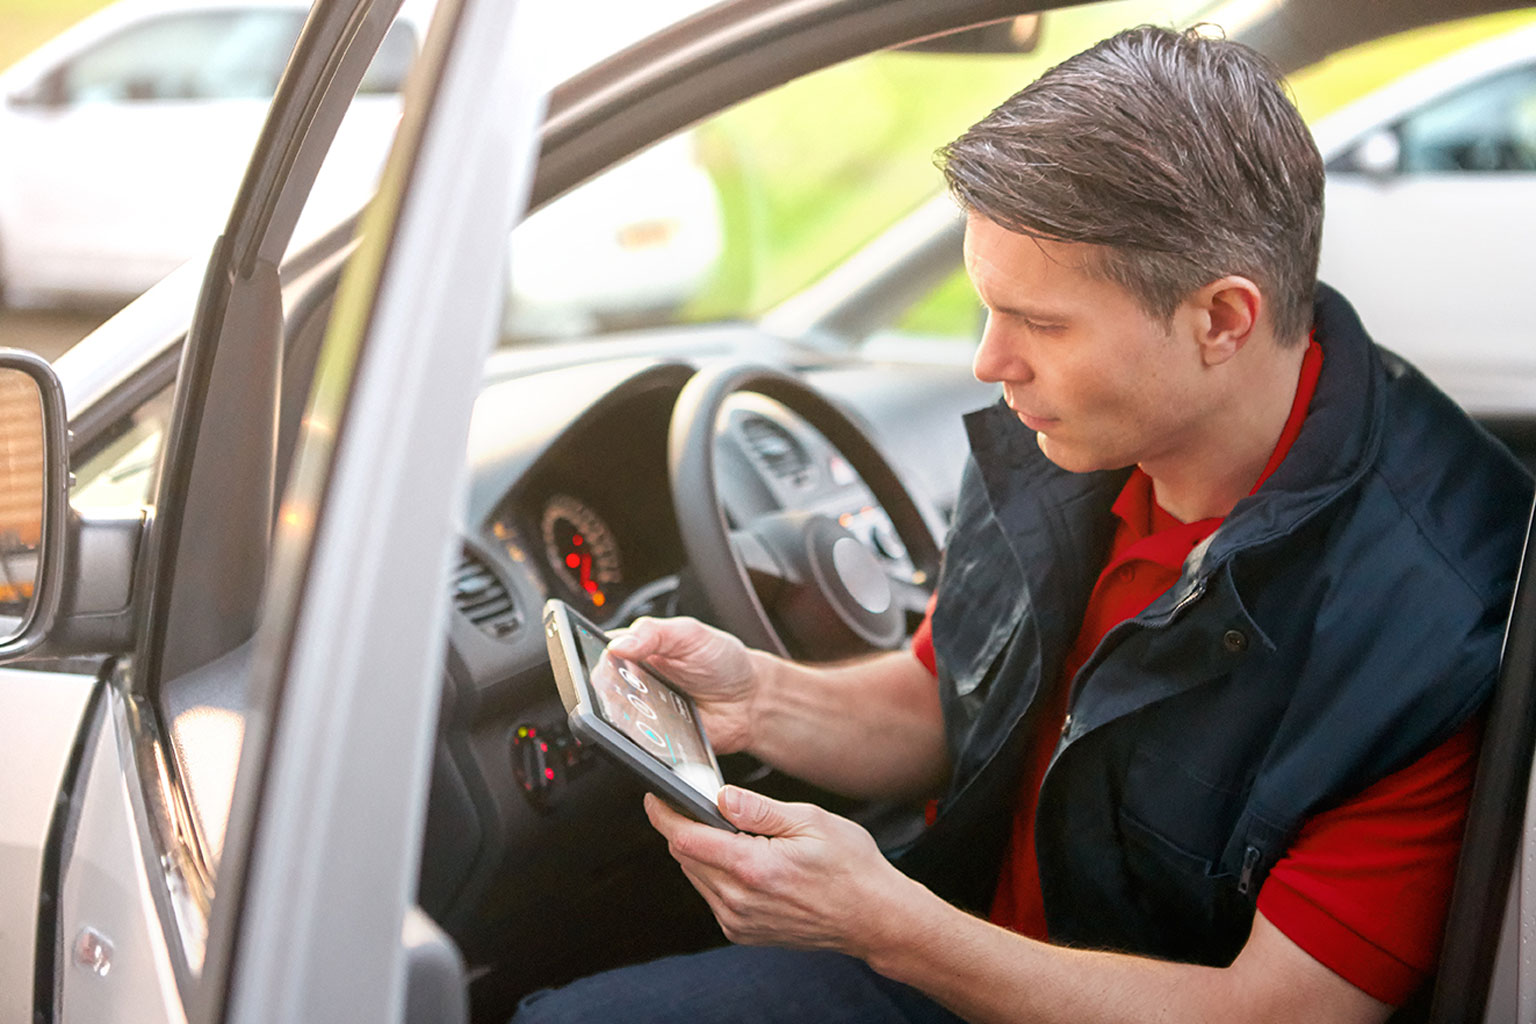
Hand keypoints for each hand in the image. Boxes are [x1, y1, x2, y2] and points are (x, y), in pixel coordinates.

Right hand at [607, 616, 758, 753]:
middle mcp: (632, 681)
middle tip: (627, 687)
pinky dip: (641, 739)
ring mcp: (641, 711)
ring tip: (647, 707)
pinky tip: (656, 729)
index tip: (606, 663)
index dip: (597, 659)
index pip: (600, 653)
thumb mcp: (689, 634)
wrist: (749, 702)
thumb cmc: (721, 662)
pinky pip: (636, 743)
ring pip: (614, 718)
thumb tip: (618, 644)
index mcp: (635, 650)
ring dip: (624, 716)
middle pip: (601, 689)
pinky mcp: (653, 739)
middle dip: (608, 690)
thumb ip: (653, 632)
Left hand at [644, 785, 918, 958]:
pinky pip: (712, 895)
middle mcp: (740, 901)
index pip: (686, 839)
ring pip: (695, 875)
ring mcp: (739, 921)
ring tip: (735, 834)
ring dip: (702, 851)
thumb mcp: (812, 821)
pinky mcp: (742, 932)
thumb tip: (719, 797)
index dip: (665, 814)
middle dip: (685, 827)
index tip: (655, 797)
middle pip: (685, 856)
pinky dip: (716, 873)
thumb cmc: (851, 867)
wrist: (873, 918)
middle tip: (705, 806)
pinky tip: (745, 861)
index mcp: (754, 868)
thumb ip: (760, 809)